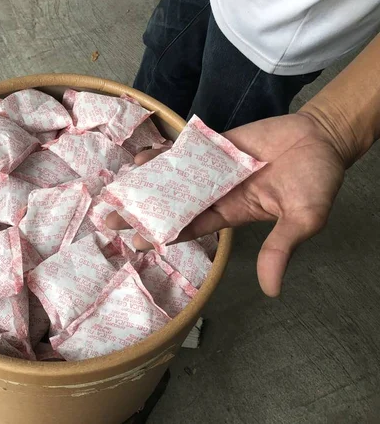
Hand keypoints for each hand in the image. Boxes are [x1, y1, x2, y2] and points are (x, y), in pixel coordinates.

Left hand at [107, 113, 346, 296]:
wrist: (321, 138)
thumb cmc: (316, 180)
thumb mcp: (303, 219)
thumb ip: (282, 248)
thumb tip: (272, 290)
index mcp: (231, 214)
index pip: (190, 227)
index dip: (162, 234)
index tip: (134, 241)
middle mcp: (216, 194)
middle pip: (172, 205)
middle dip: (143, 212)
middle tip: (108, 220)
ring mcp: (213, 168)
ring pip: (173, 178)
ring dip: (145, 183)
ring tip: (114, 189)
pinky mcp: (216, 145)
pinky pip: (185, 151)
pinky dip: (165, 154)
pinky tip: (140, 158)